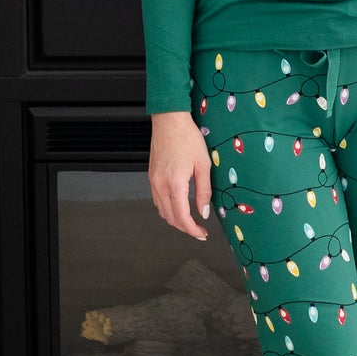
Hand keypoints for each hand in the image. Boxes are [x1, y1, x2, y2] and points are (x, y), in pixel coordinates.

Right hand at [149, 110, 212, 239]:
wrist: (169, 121)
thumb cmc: (187, 138)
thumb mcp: (203, 164)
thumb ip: (204, 191)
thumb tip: (204, 211)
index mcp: (174, 183)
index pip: (181, 217)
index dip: (192, 230)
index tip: (202, 234)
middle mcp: (160, 185)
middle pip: (170, 218)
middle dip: (185, 228)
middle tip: (199, 231)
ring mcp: (154, 181)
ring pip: (162, 211)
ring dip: (175, 220)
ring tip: (190, 221)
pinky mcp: (152, 176)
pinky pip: (157, 200)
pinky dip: (167, 209)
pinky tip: (178, 206)